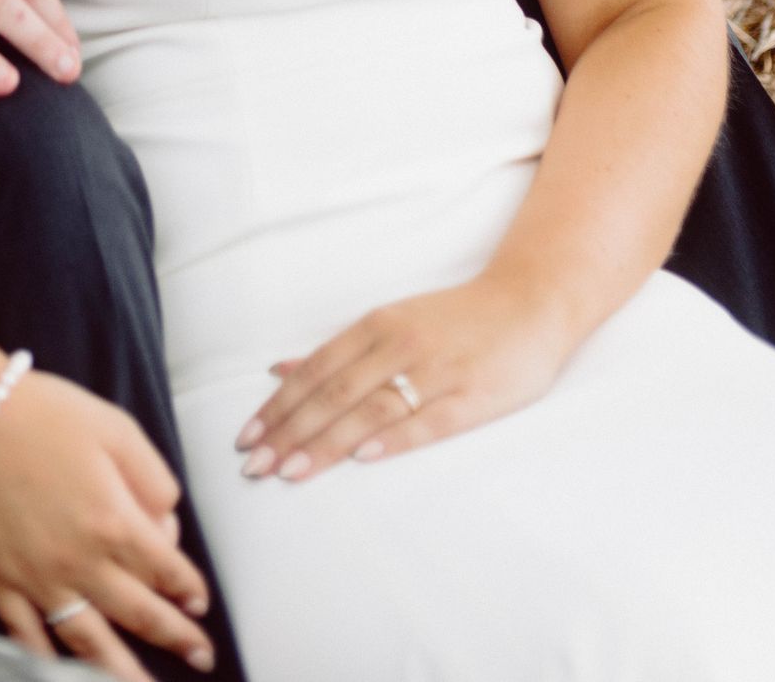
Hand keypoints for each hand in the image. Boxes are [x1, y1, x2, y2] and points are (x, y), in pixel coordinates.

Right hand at [0, 371, 212, 678]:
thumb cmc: (46, 413)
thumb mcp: (117, 429)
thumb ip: (154, 479)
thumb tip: (166, 525)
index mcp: (114, 522)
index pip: (166, 571)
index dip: (189, 590)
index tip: (200, 605)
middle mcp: (80, 563)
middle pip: (137, 613)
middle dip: (175, 638)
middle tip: (201, 658)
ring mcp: (38, 578)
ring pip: (88, 641)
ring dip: (120, 671)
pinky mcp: (1, 578)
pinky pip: (26, 633)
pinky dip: (42, 660)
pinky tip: (60, 675)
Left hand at [234, 270, 574, 481]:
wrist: (527, 303)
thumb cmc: (452, 320)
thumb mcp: (390, 323)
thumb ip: (337, 352)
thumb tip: (279, 370)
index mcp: (376, 327)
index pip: (316, 372)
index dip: (279, 406)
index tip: (246, 438)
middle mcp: (398, 346)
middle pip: (334, 394)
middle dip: (289, 432)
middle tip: (253, 465)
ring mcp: (434, 372)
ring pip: (370, 410)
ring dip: (326, 443)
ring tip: (289, 470)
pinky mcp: (470, 398)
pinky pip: (426, 420)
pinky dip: (393, 439)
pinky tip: (364, 458)